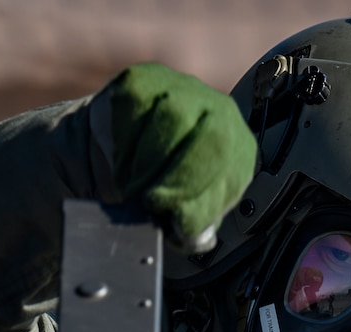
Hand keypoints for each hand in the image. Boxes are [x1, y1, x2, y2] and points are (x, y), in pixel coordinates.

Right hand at [100, 62, 256, 251]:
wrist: (113, 154)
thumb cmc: (157, 186)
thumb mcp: (183, 212)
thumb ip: (195, 223)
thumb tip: (193, 233)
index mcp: (237, 148)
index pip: (231, 168)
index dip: (200, 198)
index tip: (174, 219)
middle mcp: (218, 111)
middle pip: (212, 137)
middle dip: (178, 178)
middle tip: (150, 202)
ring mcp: (182, 90)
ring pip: (173, 120)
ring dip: (147, 164)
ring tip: (132, 185)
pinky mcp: (144, 80)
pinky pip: (137, 108)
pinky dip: (125, 144)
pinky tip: (121, 161)